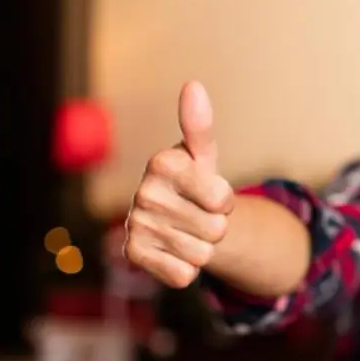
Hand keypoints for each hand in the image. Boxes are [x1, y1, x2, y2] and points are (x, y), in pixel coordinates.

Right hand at [124, 81, 237, 287]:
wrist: (173, 217)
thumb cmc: (193, 181)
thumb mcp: (203, 156)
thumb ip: (199, 125)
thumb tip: (193, 85)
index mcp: (162, 162)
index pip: (223, 199)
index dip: (226, 201)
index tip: (210, 193)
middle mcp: (143, 192)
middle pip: (215, 229)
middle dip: (216, 227)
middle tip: (198, 214)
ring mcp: (136, 224)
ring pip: (202, 254)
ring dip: (202, 247)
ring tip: (187, 230)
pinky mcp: (132, 254)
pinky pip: (182, 274)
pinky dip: (186, 268)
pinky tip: (173, 250)